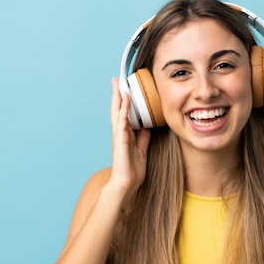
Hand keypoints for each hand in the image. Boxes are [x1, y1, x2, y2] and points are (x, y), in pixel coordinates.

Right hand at [107, 78, 150, 202]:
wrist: (126, 184)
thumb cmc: (132, 171)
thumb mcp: (142, 150)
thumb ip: (143, 138)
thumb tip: (148, 126)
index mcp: (125, 135)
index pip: (124, 114)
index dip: (124, 101)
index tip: (125, 88)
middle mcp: (120, 133)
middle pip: (118, 109)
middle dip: (117, 94)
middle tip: (116, 79)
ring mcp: (119, 135)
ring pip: (118, 111)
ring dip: (118, 96)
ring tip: (118, 83)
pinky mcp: (120, 139)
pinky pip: (122, 120)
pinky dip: (124, 108)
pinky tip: (125, 97)